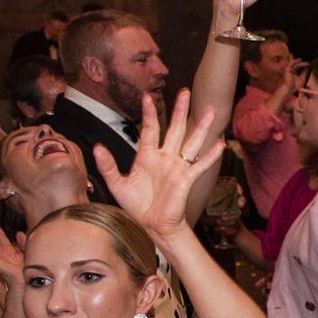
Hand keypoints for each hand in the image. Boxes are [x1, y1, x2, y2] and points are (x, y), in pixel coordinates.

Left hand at [95, 91, 221, 243]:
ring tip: (210, 111)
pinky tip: (220, 144)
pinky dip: (210, 156)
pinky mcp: (186, 180)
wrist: (152, 225)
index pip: (150, 129)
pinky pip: (200, 165)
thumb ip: (108, 166)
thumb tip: (97, 147)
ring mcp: (178, 167)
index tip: (148, 96)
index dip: (149, 113)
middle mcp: (165, 157)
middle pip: (175, 129)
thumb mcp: (117, 184)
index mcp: (148, 156)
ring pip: (192, 142)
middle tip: (185, 92)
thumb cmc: (136, 205)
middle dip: (180, 110)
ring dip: (201, 127)